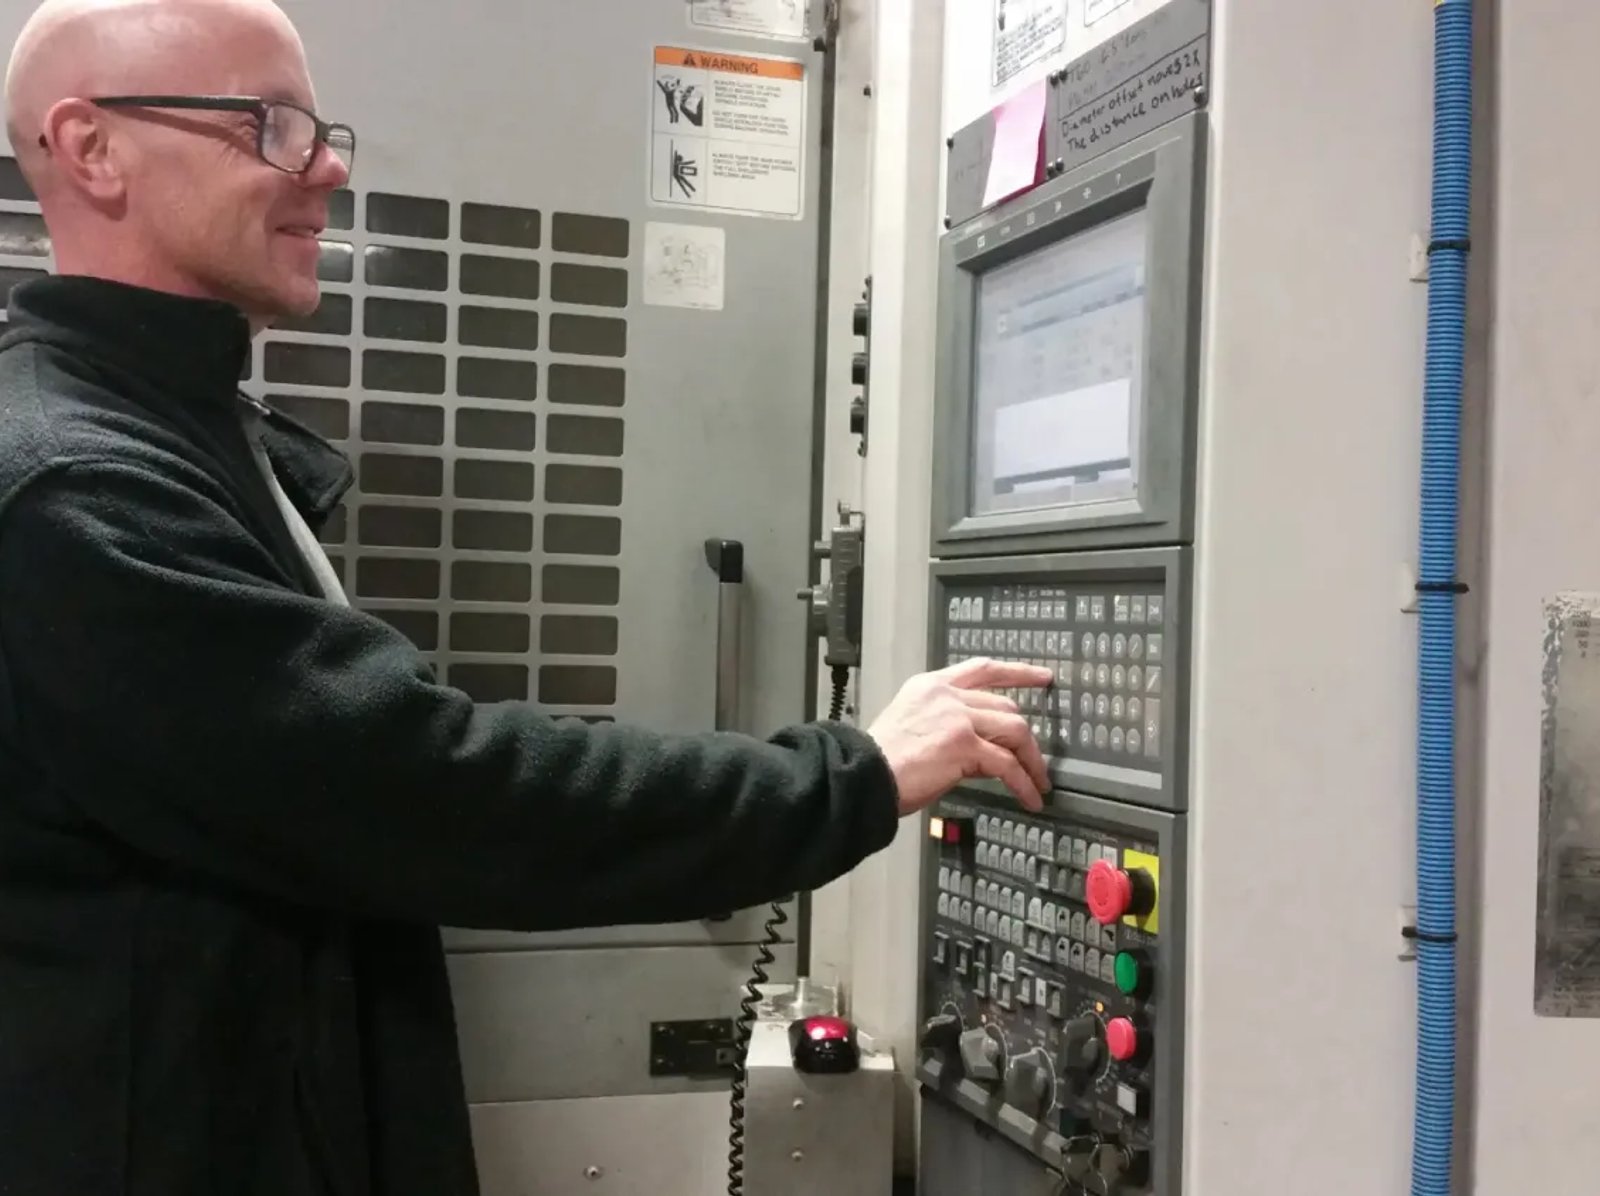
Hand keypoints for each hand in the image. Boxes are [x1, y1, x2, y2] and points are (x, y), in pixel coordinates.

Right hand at [866, 657, 1055, 815]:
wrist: (863, 776)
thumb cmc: (880, 763)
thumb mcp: (913, 727)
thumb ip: (948, 728)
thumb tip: (983, 750)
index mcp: (930, 686)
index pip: (982, 669)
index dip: (1017, 672)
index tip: (1042, 676)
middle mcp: (945, 695)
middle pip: (1006, 707)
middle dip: (1025, 737)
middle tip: (1035, 760)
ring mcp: (956, 717)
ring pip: (1014, 731)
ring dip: (1031, 760)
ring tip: (1038, 782)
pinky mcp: (964, 744)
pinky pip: (1007, 765)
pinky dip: (1023, 783)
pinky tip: (1029, 798)